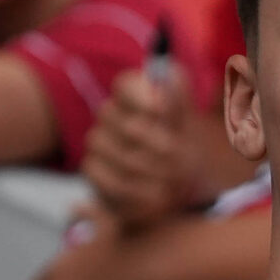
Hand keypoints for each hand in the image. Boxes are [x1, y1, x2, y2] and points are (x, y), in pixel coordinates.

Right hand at [82, 67, 193, 228]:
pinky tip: (156, 198)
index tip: (162, 112)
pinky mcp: (94, 170)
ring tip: (173, 183)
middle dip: (155, 143)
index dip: (141, 98)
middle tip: (179, 160)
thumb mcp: (186, 118)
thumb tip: (164, 81)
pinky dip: (136, 192)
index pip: (125, 86)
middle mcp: (110, 114)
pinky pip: (107, 179)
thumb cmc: (182, 145)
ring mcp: (98, 142)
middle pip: (121, 122)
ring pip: (115, 152)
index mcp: (133, 94)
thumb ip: (178, 95)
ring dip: (148, 170)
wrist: (176, 184)